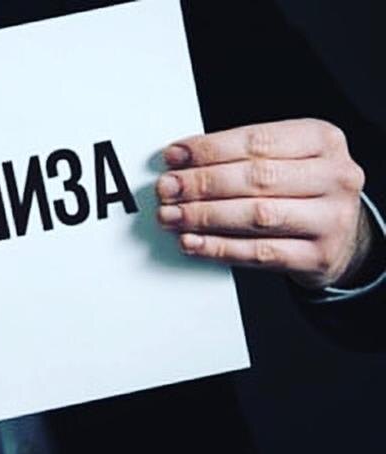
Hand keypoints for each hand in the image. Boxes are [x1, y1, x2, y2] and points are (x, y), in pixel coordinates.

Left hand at [156, 118, 371, 288]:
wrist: (342, 236)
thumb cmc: (301, 190)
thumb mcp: (285, 158)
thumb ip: (239, 156)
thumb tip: (180, 162)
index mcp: (322, 140)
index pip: (257, 141)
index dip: (209, 149)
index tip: (174, 156)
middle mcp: (334, 176)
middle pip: (256, 178)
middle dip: (202, 183)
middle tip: (167, 189)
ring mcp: (331, 218)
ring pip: (256, 215)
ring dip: (204, 216)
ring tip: (172, 215)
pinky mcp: (319, 256)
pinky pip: (259, 253)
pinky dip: (218, 247)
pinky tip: (192, 242)